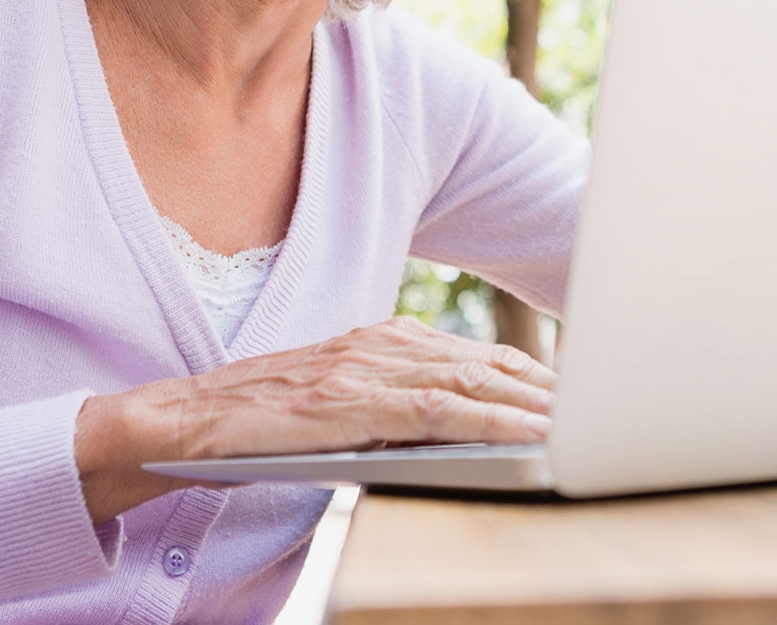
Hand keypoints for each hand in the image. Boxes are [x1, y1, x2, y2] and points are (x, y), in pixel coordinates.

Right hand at [74, 316, 554, 522]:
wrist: (177, 425)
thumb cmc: (254, 425)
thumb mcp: (333, 405)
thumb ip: (387, 404)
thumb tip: (449, 424)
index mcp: (376, 341)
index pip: (469, 356)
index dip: (527, 373)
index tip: (573, 391)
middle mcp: (377, 344)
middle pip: (482, 363)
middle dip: (545, 386)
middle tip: (599, 407)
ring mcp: (363, 369)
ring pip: (469, 382)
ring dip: (532, 403)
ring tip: (582, 423)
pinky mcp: (349, 402)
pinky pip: (437, 411)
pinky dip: (490, 420)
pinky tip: (527, 435)